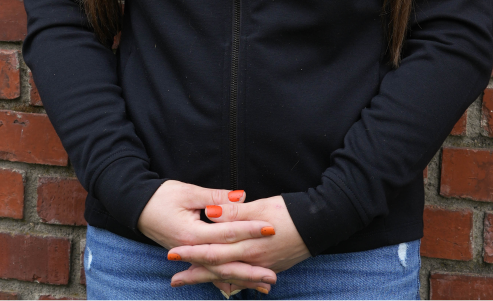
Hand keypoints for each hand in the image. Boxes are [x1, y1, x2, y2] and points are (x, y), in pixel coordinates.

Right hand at [137, 181, 277, 294]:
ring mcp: (189, 256)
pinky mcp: (189, 256)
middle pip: (226, 262)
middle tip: (273, 274)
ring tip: (264, 285)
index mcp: (192, 233)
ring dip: (242, 279)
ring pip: (219, 272)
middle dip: (250, 268)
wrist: (137, 208)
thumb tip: (241, 196)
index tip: (269, 229)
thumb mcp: (188, 192)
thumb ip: (216, 197)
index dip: (249, 229)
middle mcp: (191, 250)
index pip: (227, 233)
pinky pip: (210, 273)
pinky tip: (240, 287)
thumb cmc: (161, 196)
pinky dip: (226, 281)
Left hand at [168, 195, 309, 291]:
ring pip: (229, 276)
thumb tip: (210, 213)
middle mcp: (252, 260)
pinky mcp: (269, 267)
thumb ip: (234, 212)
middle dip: (194, 273)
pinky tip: (223, 284)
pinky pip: (245, 279)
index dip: (191, 252)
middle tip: (174, 279)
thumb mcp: (261, 207)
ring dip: (209, 279)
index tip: (173, 253)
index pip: (212, 250)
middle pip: (217, 268)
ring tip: (190, 282)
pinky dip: (231, 282)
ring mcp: (261, 266)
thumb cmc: (289, 211)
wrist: (319, 225)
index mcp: (247, 244)